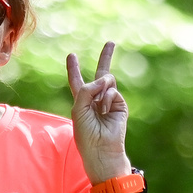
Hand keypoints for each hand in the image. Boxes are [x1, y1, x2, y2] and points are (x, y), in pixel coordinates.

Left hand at [65, 41, 130, 181]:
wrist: (101, 149)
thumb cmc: (85, 134)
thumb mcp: (78, 108)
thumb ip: (87, 89)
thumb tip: (106, 78)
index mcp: (82, 101)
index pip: (77, 81)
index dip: (74, 69)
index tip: (72, 55)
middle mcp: (96, 99)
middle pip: (100, 75)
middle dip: (106, 58)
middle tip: (110, 43)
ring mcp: (110, 101)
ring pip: (107, 80)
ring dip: (101, 87)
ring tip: (99, 106)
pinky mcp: (120, 105)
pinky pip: (112, 90)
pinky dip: (107, 98)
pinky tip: (105, 110)